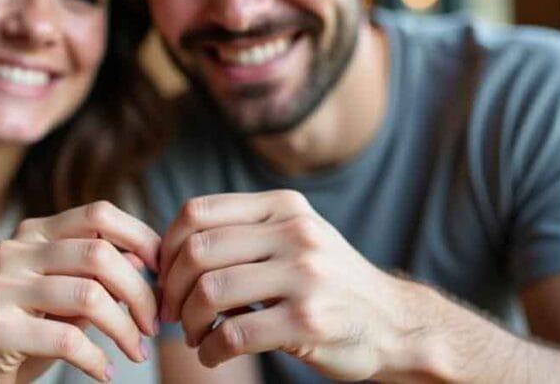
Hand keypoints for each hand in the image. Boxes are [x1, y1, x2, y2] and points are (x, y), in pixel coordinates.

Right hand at [0, 201, 160, 382]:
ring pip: (89, 296)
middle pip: (99, 254)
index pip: (98, 213)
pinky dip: (98, 359)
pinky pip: (68, 340)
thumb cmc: (23, 332)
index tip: (163, 273)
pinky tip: (105, 371)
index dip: (141, 237)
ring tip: (136, 352)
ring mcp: (0, 287)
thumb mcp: (63, 298)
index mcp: (32, 232)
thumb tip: (143, 260)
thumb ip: (97, 276)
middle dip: (140, 293)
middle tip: (154, 325)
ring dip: (125, 330)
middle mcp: (13, 250)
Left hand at [159, 191, 414, 380]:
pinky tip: (213, 354)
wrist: (395, 323)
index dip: (167, 245)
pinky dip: (211, 349)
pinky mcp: (309, 320)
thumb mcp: (294, 237)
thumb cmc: (327, 282)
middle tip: (170, 311)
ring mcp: (304, 275)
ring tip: (194, 335)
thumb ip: (243, 232)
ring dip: (189, 321)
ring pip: (210, 291)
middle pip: (197, 250)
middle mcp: (294, 233)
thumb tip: (169, 252)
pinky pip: (235, 333)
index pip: (197, 211)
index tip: (164, 275)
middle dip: (172, 287)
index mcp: (283, 206)